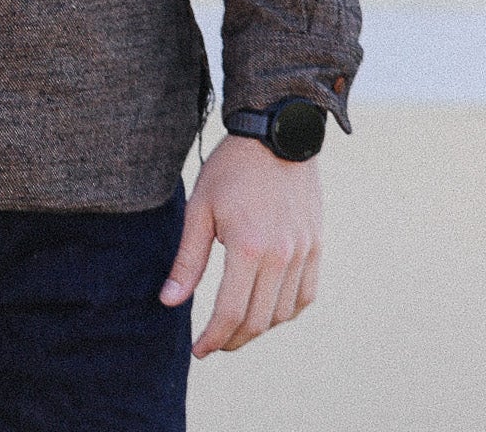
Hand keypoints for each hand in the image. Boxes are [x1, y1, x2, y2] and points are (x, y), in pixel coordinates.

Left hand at [158, 133, 320, 355]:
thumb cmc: (231, 168)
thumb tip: (169, 302)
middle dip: (233, 340)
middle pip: (258, 321)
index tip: (199, 350)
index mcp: (247, 247)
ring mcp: (303, 252)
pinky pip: (305, 295)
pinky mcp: (315, 246)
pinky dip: (286, 311)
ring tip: (236, 326)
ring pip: (283, 313)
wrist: (276, 135)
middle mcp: (280, 255)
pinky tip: (268, 310)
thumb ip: (187, 260)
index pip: (231, 314)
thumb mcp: (200, 208)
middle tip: (214, 343)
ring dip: (258, 328)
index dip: (213, 339)